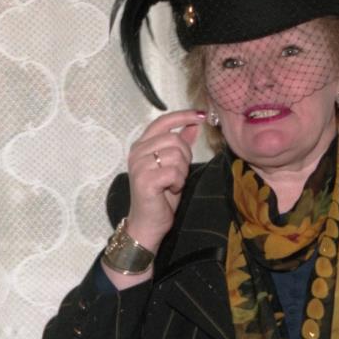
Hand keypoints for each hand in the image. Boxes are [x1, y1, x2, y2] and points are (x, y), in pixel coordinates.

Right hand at [124, 109, 204, 251]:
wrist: (148, 223)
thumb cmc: (160, 196)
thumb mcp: (173, 166)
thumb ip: (180, 145)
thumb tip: (193, 125)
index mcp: (141, 145)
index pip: (162, 122)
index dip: (183, 116)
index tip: (201, 115)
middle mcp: (137, 152)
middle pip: (174, 140)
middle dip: (185, 157)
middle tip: (179, 173)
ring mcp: (139, 166)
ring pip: (176, 155)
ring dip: (182, 172)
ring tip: (173, 183)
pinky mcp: (145, 180)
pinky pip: (174, 172)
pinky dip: (178, 182)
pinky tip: (171, 189)